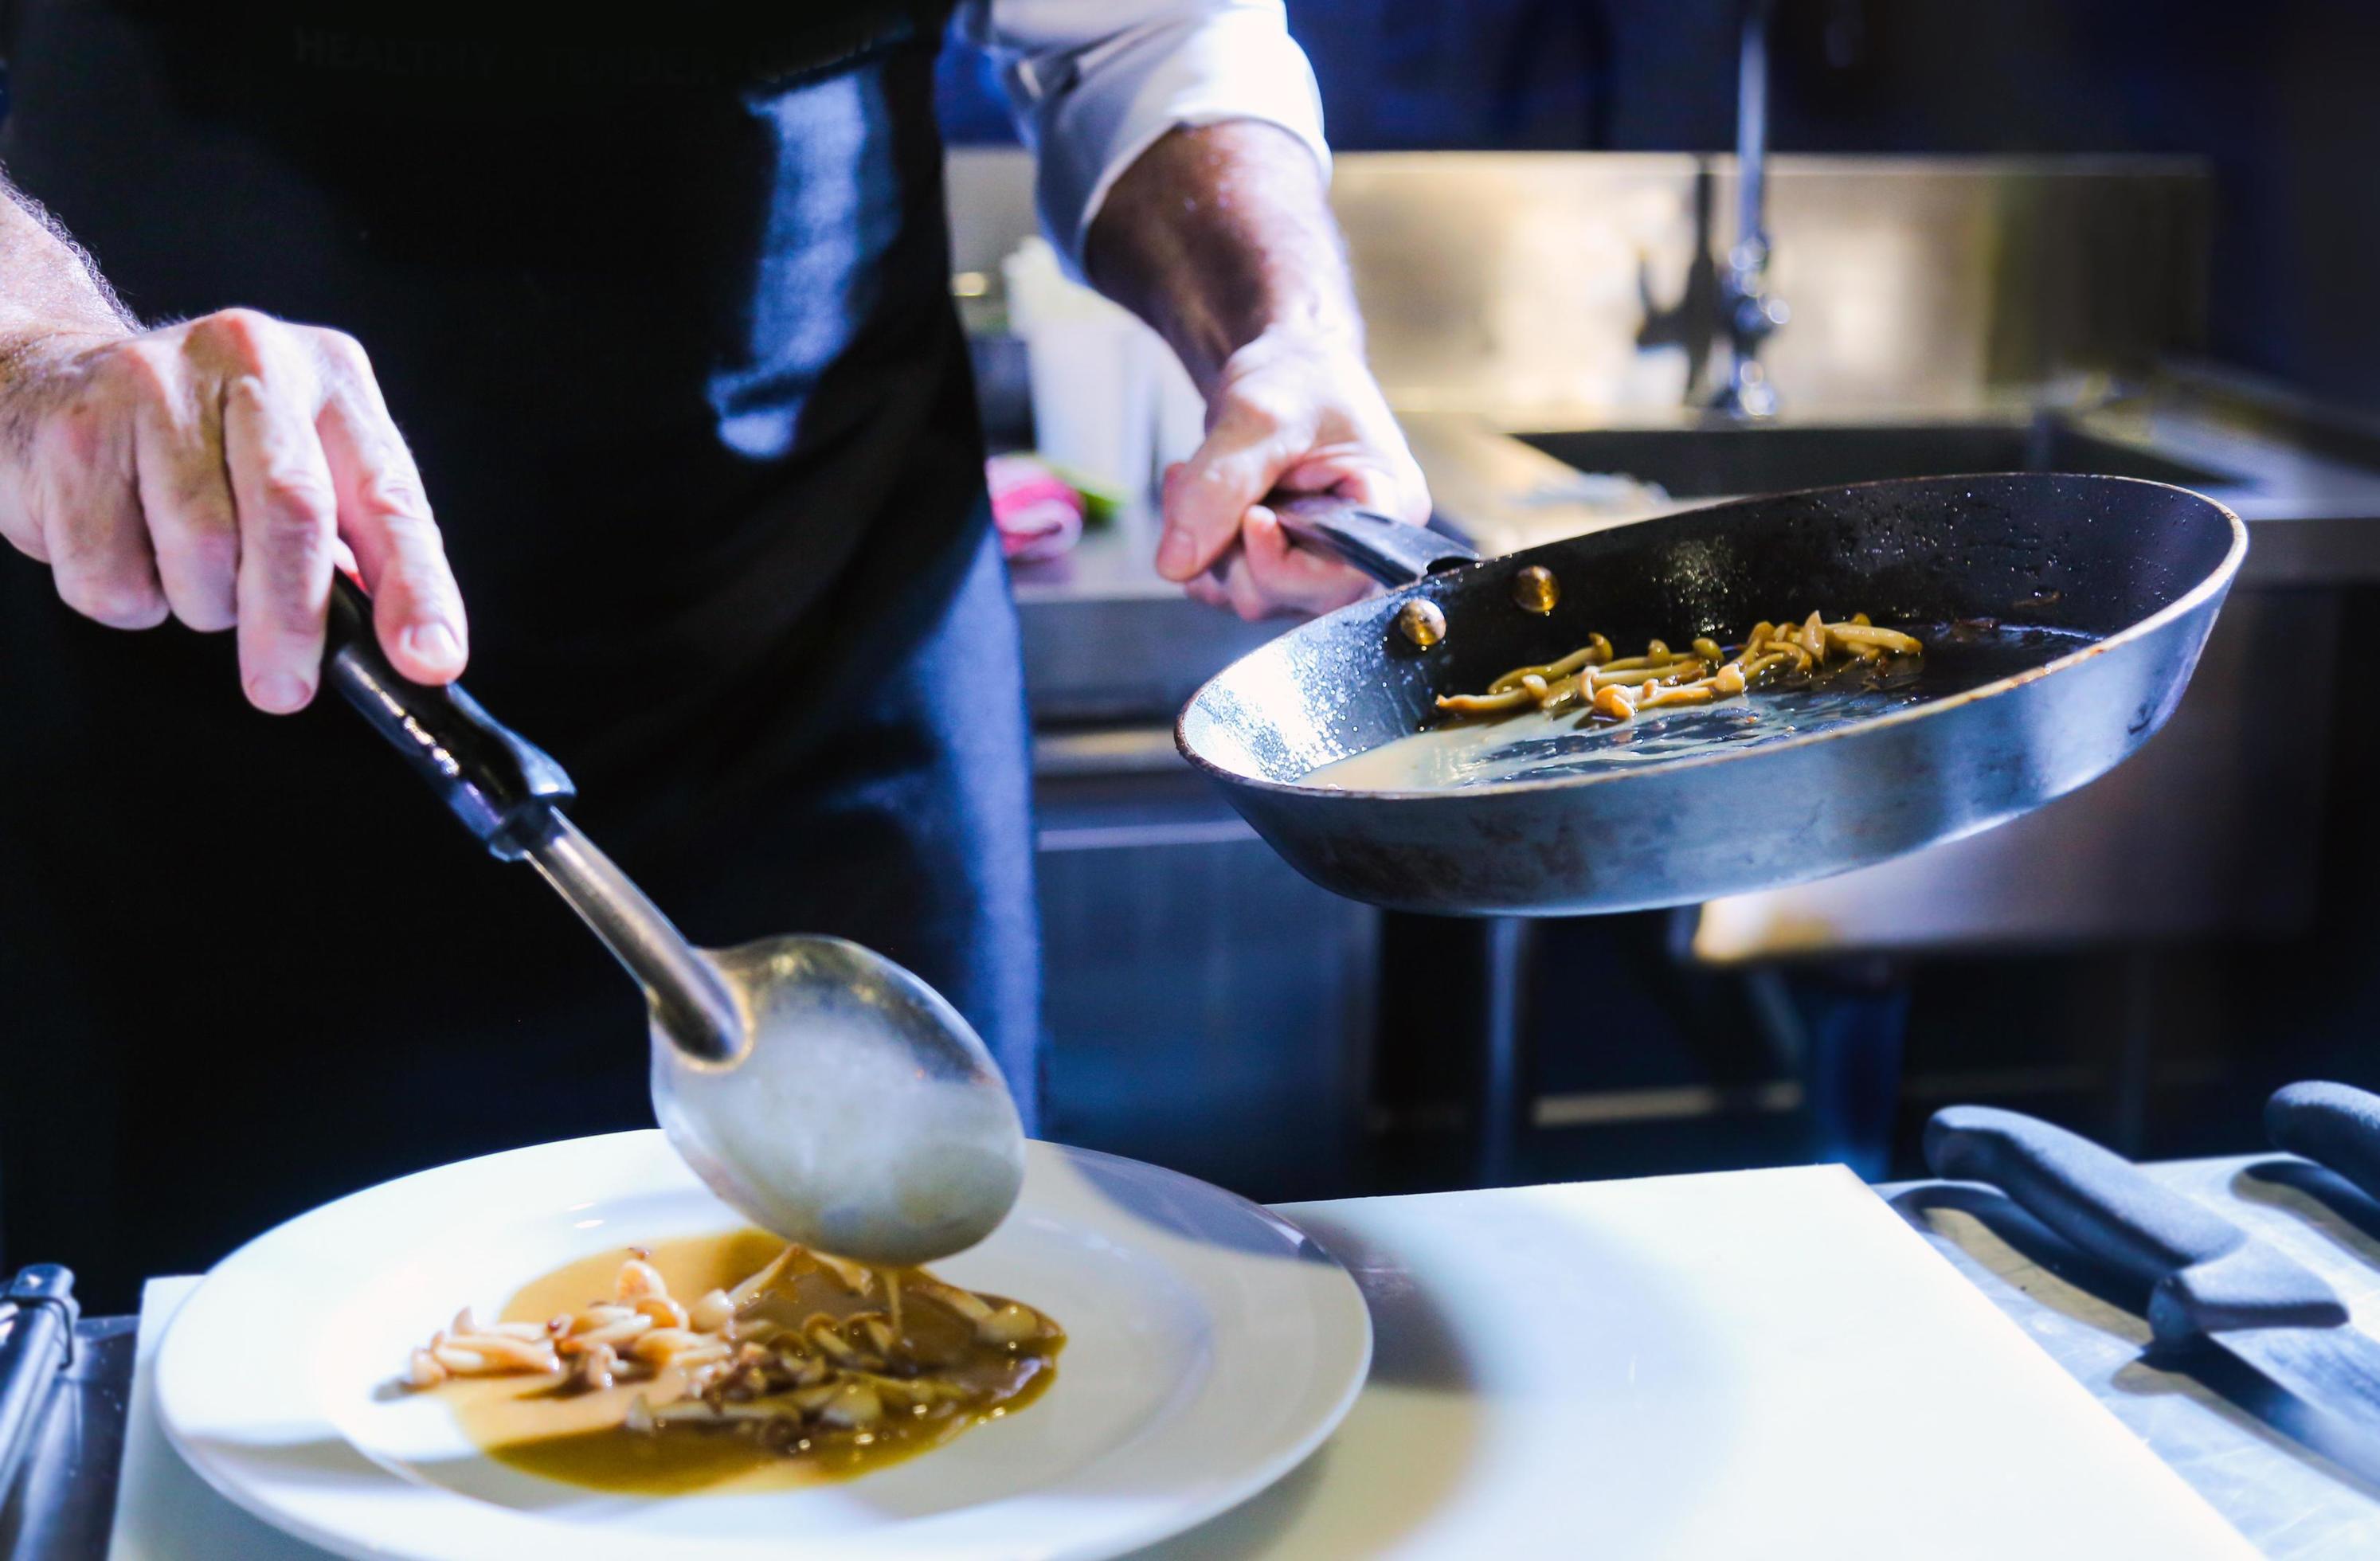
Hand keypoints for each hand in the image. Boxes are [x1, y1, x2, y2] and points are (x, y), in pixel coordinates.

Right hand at [0, 308, 465, 711]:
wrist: (50, 381)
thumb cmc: (203, 441)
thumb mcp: (301, 458)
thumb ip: (357, 539)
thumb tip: (407, 646)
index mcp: (330, 376)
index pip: (390, 496)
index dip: (417, 588)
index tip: (428, 660)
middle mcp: (250, 361)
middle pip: (290, 514)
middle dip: (293, 622)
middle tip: (285, 688)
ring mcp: (153, 387)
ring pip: (200, 552)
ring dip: (202, 603)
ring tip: (189, 570)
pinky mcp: (76, 436)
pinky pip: (113, 574)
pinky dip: (128, 597)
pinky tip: (126, 547)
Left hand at [1153, 328, 1430, 621]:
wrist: (1287, 362)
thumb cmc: (1297, 374)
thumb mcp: (1257, 415)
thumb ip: (1219, 485)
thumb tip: (1177, 563)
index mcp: (1387, 506)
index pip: (1337, 577)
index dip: (1279, 562)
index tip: (1249, 516)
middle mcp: (1361, 544)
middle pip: (1291, 595)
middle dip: (1231, 551)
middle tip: (1198, 485)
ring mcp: (1321, 557)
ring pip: (1254, 594)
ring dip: (1207, 548)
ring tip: (1191, 480)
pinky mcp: (1285, 558)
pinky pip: (1232, 586)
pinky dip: (1200, 553)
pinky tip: (1194, 501)